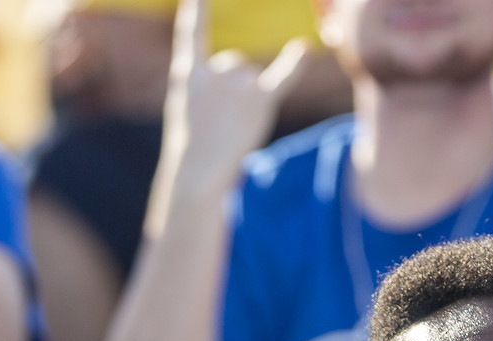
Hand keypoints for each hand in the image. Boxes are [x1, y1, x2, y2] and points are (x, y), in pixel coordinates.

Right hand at [164, 0, 305, 193]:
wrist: (198, 172)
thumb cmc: (193, 147)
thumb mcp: (188, 109)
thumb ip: (209, 86)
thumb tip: (246, 77)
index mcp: (188, 74)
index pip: (192, 33)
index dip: (197, 9)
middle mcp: (213, 71)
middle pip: (236, 64)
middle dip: (236, 88)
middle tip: (224, 120)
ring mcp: (238, 84)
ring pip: (254, 79)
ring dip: (251, 101)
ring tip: (236, 126)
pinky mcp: (260, 100)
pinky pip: (282, 78)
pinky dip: (296, 65)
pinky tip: (305, 50)